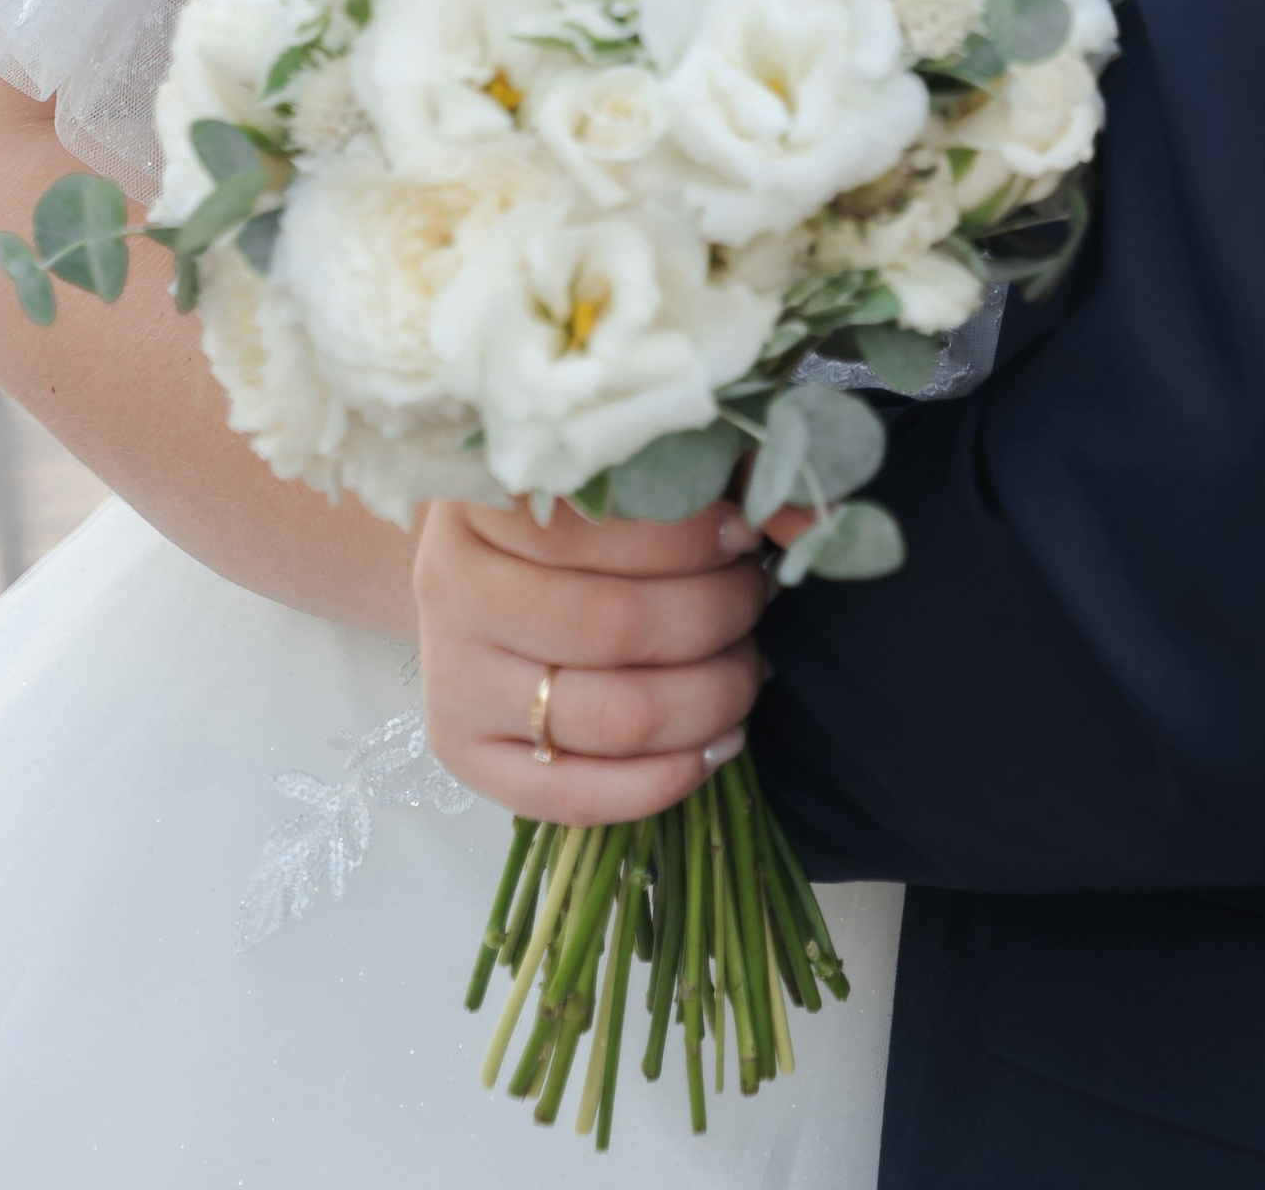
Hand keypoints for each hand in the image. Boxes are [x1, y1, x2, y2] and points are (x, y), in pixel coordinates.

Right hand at [415, 495, 771, 823]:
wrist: (483, 569)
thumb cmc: (576, 510)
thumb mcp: (632, 468)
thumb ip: (720, 473)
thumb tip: (811, 519)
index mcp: (486, 499)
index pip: (598, 526)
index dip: (693, 536)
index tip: (745, 536)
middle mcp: (453, 589)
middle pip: (616, 626)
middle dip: (717, 616)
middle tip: (754, 598)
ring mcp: (453, 681)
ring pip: (613, 716)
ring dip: (711, 695)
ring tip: (746, 668)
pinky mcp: (464, 754)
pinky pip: (573, 797)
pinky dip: (666, 780)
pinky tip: (719, 743)